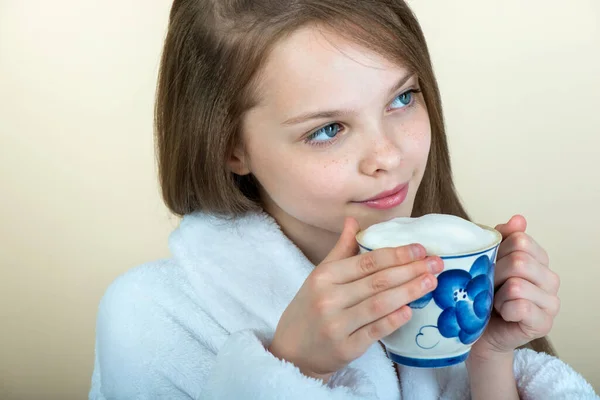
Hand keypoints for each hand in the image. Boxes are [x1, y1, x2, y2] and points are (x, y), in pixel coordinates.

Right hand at [269, 217, 442, 381]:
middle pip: (377, 281)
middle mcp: (329, 298)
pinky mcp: (346, 347)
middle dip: (411, 270)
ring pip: (380, 304)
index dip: (396, 254)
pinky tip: (411, 310)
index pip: (366, 262)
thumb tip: (352, 221)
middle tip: (436, 263)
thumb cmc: (309, 308)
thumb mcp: (319, 276)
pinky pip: (376, 331)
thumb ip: (340, 250)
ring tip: (431, 282)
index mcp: (324, 276)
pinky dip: (394, 319)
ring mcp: (337, 325)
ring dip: (409, 292)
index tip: (420, 249)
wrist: (293, 350)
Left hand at [471, 215, 560, 357]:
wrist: (477, 330)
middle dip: (494, 274)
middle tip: (487, 287)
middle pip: (519, 261)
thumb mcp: (486, 260)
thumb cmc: (480, 293)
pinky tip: (502, 314)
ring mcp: (551, 302)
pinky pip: (520, 306)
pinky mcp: (544, 323)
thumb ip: (502, 238)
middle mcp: (550, 278)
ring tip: (493, 302)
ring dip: (496, 295)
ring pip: (517, 285)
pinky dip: (503, 310)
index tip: (488, 265)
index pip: (520, 240)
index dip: (497, 252)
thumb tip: (519, 219)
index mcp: (538, 259)